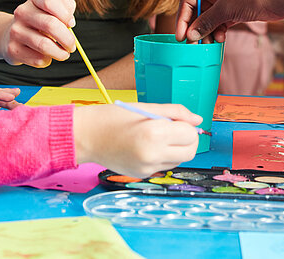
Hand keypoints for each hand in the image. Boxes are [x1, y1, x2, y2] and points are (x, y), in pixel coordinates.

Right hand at [0, 0, 77, 66]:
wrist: (8, 35)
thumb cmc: (38, 23)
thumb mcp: (51, 11)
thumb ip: (65, 9)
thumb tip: (70, 21)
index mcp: (34, 0)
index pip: (50, 2)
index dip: (65, 14)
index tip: (71, 24)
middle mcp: (22, 13)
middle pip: (50, 24)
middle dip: (67, 39)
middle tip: (72, 46)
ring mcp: (16, 31)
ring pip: (44, 45)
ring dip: (60, 53)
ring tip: (64, 54)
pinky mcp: (13, 49)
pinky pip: (37, 59)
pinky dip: (47, 60)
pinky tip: (46, 56)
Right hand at [72, 103, 200, 177]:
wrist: (85, 136)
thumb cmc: (112, 117)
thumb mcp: (145, 108)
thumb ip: (175, 112)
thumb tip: (198, 120)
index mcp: (154, 134)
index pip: (191, 135)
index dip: (187, 126)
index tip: (177, 120)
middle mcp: (152, 155)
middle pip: (190, 152)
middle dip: (187, 139)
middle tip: (172, 128)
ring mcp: (146, 168)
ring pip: (179, 160)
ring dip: (175, 148)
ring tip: (155, 136)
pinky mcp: (141, 175)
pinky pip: (163, 165)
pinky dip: (162, 155)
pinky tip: (146, 145)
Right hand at [174, 0, 283, 42]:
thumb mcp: (226, 10)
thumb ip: (206, 23)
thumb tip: (190, 36)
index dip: (183, 18)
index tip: (181, 36)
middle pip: (198, 9)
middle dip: (196, 27)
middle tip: (192, 44)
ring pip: (209, 17)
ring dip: (208, 30)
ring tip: (209, 43)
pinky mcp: (234, 7)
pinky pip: (220, 20)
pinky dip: (218, 29)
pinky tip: (219, 39)